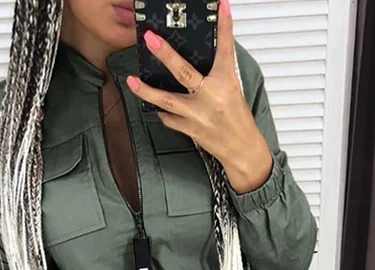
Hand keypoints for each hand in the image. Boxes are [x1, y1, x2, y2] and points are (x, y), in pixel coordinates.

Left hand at [125, 0, 272, 194]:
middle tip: (150, 39)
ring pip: (167, 100)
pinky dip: (161, 111)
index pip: (225, 50)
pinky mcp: (189, 129)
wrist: (242, 150)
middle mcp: (209, 98)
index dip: (224, 27)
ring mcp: (197, 115)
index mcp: (225, 84)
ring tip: (132, 80)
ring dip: (147, 90)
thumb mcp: (234, 91)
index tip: (220, 7)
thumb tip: (204, 57)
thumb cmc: (238, 121)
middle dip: (165, 54)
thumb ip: (218, 74)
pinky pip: (169, 118)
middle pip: (183, 73)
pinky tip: (154, 105)